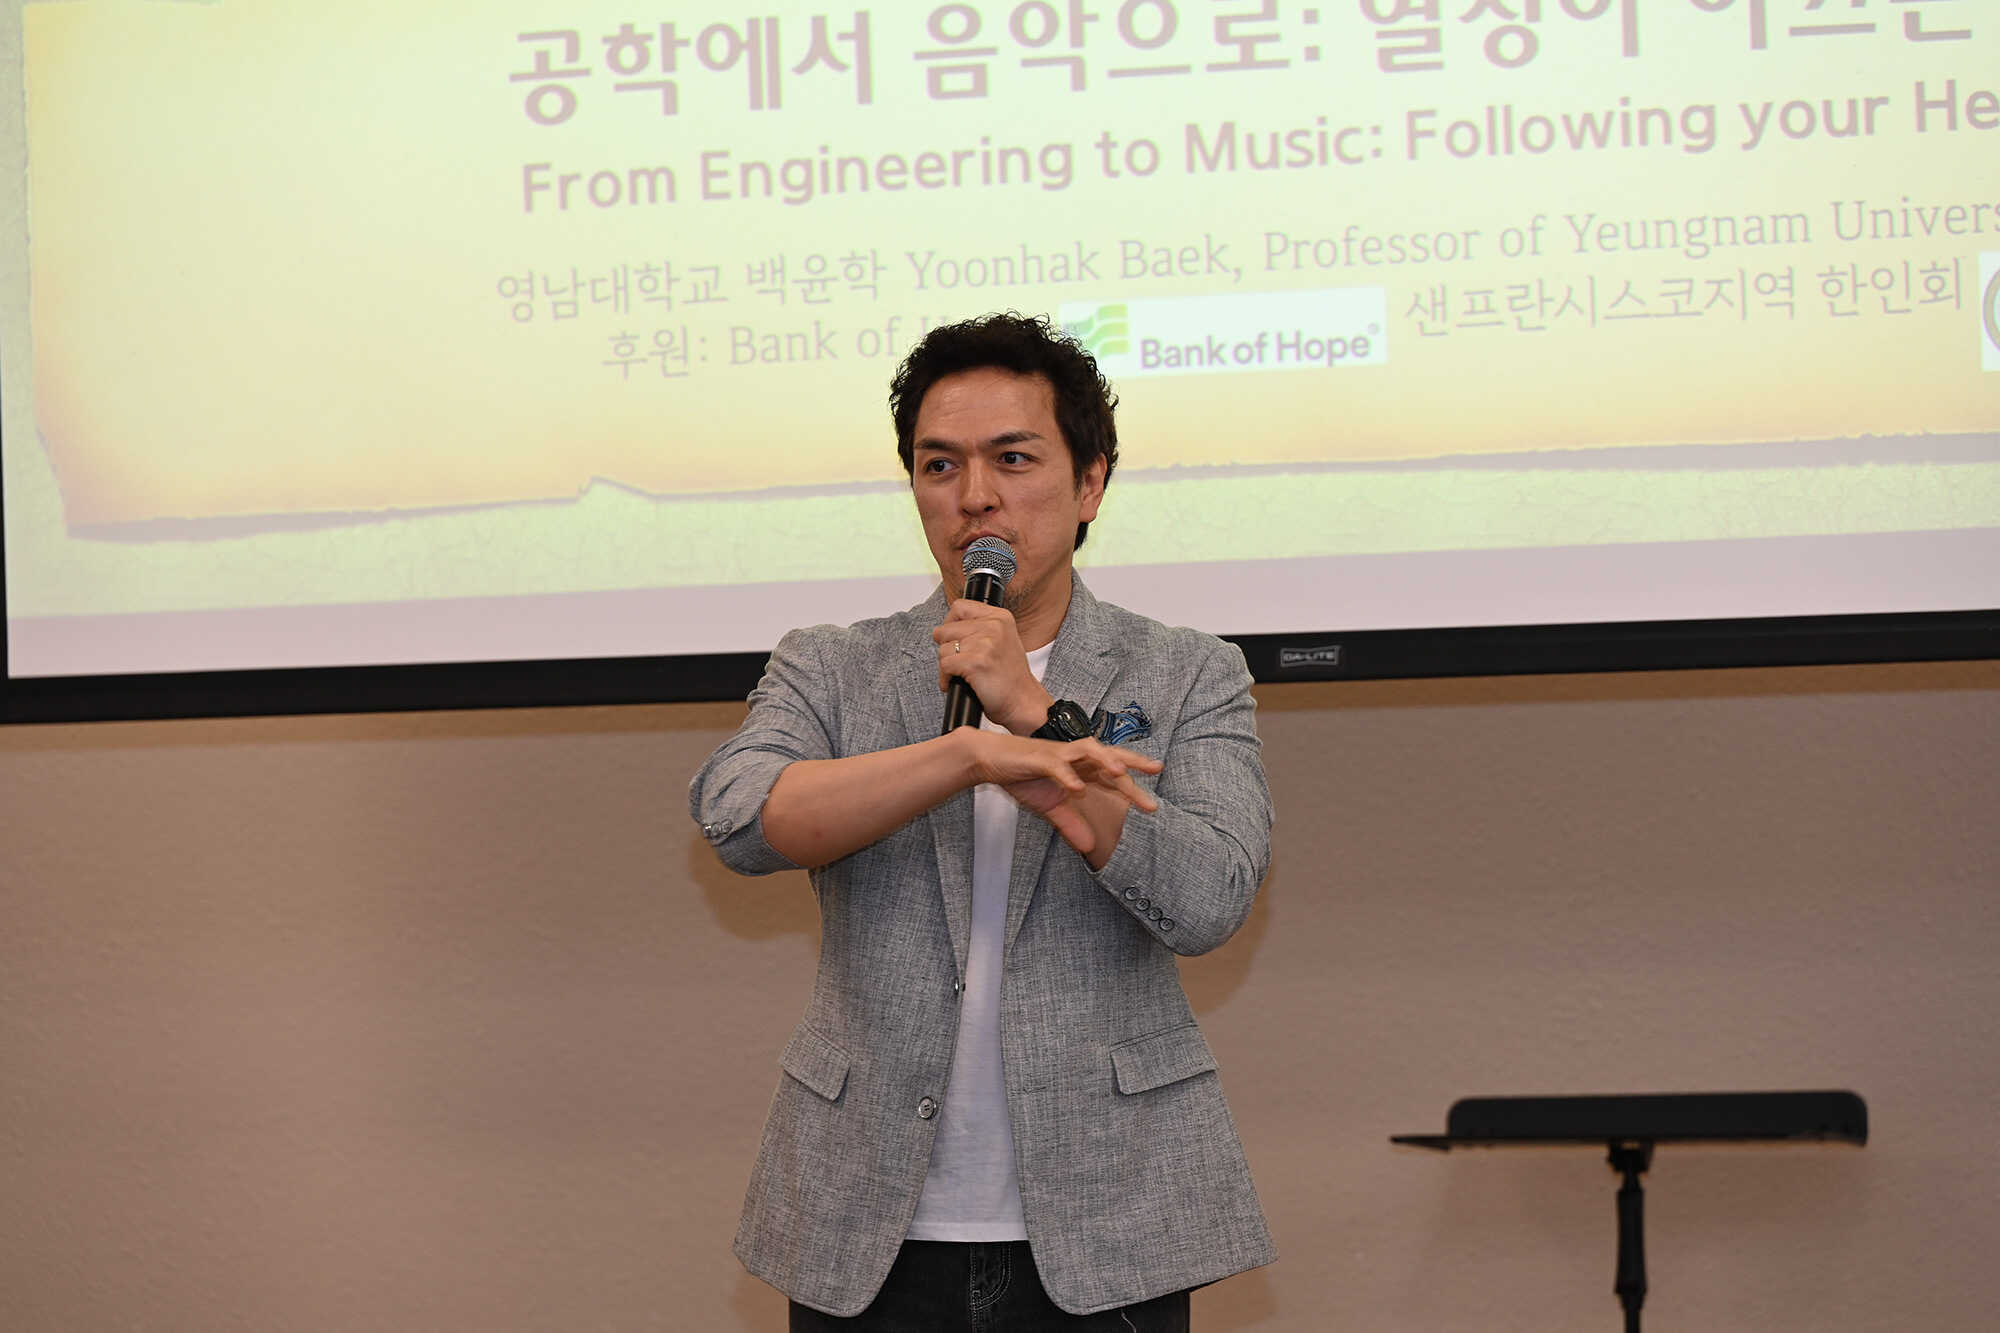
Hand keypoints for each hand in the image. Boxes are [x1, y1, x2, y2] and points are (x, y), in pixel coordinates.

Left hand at [933, 600, 1051, 733]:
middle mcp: (994, 626)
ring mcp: (985, 644)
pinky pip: (944, 666)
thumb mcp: (1003, 640)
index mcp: (1000, 617)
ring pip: (943, 649)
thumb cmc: (1011, 678)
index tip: (954, 639)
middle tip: (958, 661)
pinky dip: (945, 679)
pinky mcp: (975, 662)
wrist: (1023, 702)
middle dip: (946, 648)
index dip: (951, 624)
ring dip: (945, 666)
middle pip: (946, 629)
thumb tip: (948, 626)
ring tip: (960, 674)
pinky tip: (956, 683)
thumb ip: (980, 628)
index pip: (959, 607)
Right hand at [958, 729, 1160, 857]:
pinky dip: (1067, 776)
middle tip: (1157, 769)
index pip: (1112, 777)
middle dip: (1133, 763)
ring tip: (1120, 774)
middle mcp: (1075, 757)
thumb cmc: (1023, 777)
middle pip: (1109, 757)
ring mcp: (1058, 755)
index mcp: (1080, 768)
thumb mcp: (1050, 807)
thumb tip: (1089, 847)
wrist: (991, 760)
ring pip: (1089, 751)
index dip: (1133, 787)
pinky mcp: (1039, 758)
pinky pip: (1057, 766)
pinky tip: (1077, 789)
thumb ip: (1071, 824)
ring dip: (1105, 760)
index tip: (1153, 805)